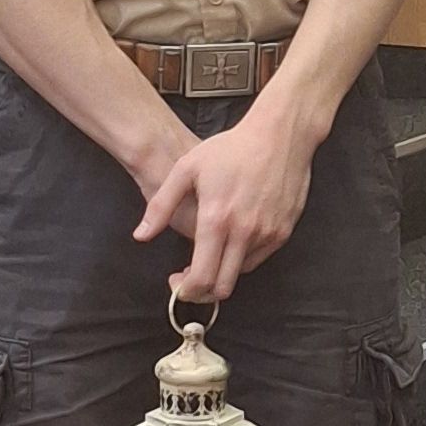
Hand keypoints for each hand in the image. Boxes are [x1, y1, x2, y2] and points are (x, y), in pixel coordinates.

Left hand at [133, 92, 319, 302]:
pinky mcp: (283, 232)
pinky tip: (233, 238)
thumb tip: (141, 235)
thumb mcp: (187, 169)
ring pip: (241, 273)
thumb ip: (160, 205)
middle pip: (222, 287)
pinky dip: (243, 257)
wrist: (280, 135)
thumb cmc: (231, 148)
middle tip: (191, 276)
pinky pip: (259, 257)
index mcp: (217, 220)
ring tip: (212, 252)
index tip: (177, 282)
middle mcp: (244, 233)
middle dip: (202, 290)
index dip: (185, 290)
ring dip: (223, 272)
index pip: (201, 277)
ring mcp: (267, 234)